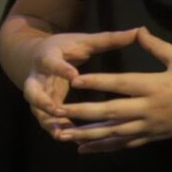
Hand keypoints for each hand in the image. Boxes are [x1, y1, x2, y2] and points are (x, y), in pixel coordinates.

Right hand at [20, 27, 144, 137]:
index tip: (74, 77)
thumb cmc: (66, 48)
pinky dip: (58, 130)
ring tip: (63, 134)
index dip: (61, 69)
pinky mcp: (42, 107)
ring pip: (38, 111)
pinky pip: (48, 121)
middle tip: (57, 111)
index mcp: (48, 57)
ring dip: (49, 123)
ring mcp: (38, 94)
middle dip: (43, 102)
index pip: (52, 63)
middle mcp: (38, 78)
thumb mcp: (83, 41)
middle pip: (33, 91)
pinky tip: (74, 140)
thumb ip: (108, 39)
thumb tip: (138, 31)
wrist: (38, 56)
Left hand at [60, 28, 171, 150]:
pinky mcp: (154, 137)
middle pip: (111, 112)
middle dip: (82, 113)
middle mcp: (150, 109)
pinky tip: (83, 148)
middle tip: (57, 111)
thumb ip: (157, 47)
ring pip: (114, 133)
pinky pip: (125, 144)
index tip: (74, 81)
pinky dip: (103, 147)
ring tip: (62, 134)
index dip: (97, 83)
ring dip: (86, 134)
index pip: (120, 84)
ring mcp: (151, 126)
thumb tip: (137, 30)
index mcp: (156, 86)